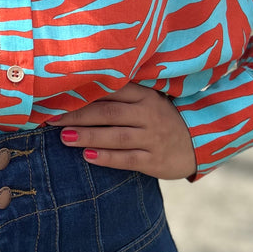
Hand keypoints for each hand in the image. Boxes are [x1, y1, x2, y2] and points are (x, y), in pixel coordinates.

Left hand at [54, 83, 196, 179]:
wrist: (199, 144)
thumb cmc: (162, 119)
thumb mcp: (148, 102)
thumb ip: (121, 96)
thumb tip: (78, 92)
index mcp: (145, 96)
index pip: (112, 90)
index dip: (84, 93)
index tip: (59, 96)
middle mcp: (149, 115)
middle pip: (109, 113)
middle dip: (79, 115)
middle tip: (53, 118)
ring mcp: (153, 138)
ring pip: (117, 136)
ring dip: (89, 136)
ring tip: (64, 137)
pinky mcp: (155, 161)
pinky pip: (128, 159)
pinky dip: (107, 157)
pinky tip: (87, 156)